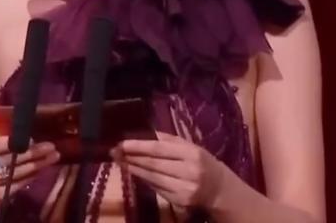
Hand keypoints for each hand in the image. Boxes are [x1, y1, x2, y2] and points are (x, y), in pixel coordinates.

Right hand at [0, 136, 59, 211]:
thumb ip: (3, 138)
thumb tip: (29, 132)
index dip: (11, 143)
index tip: (31, 140)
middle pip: (8, 159)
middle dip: (32, 153)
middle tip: (51, 146)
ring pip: (15, 172)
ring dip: (37, 164)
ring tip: (54, 156)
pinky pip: (16, 185)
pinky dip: (31, 177)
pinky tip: (42, 169)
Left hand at [114, 131, 228, 208]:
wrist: (221, 191)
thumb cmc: (205, 165)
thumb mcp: (193, 148)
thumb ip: (172, 141)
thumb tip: (148, 133)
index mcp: (192, 153)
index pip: (160, 149)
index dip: (139, 146)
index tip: (122, 143)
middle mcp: (188, 171)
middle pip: (154, 164)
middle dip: (132, 158)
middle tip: (115, 152)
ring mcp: (183, 188)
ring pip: (152, 178)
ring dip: (134, 170)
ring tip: (121, 162)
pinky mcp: (179, 201)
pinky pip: (156, 188)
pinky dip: (144, 180)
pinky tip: (135, 173)